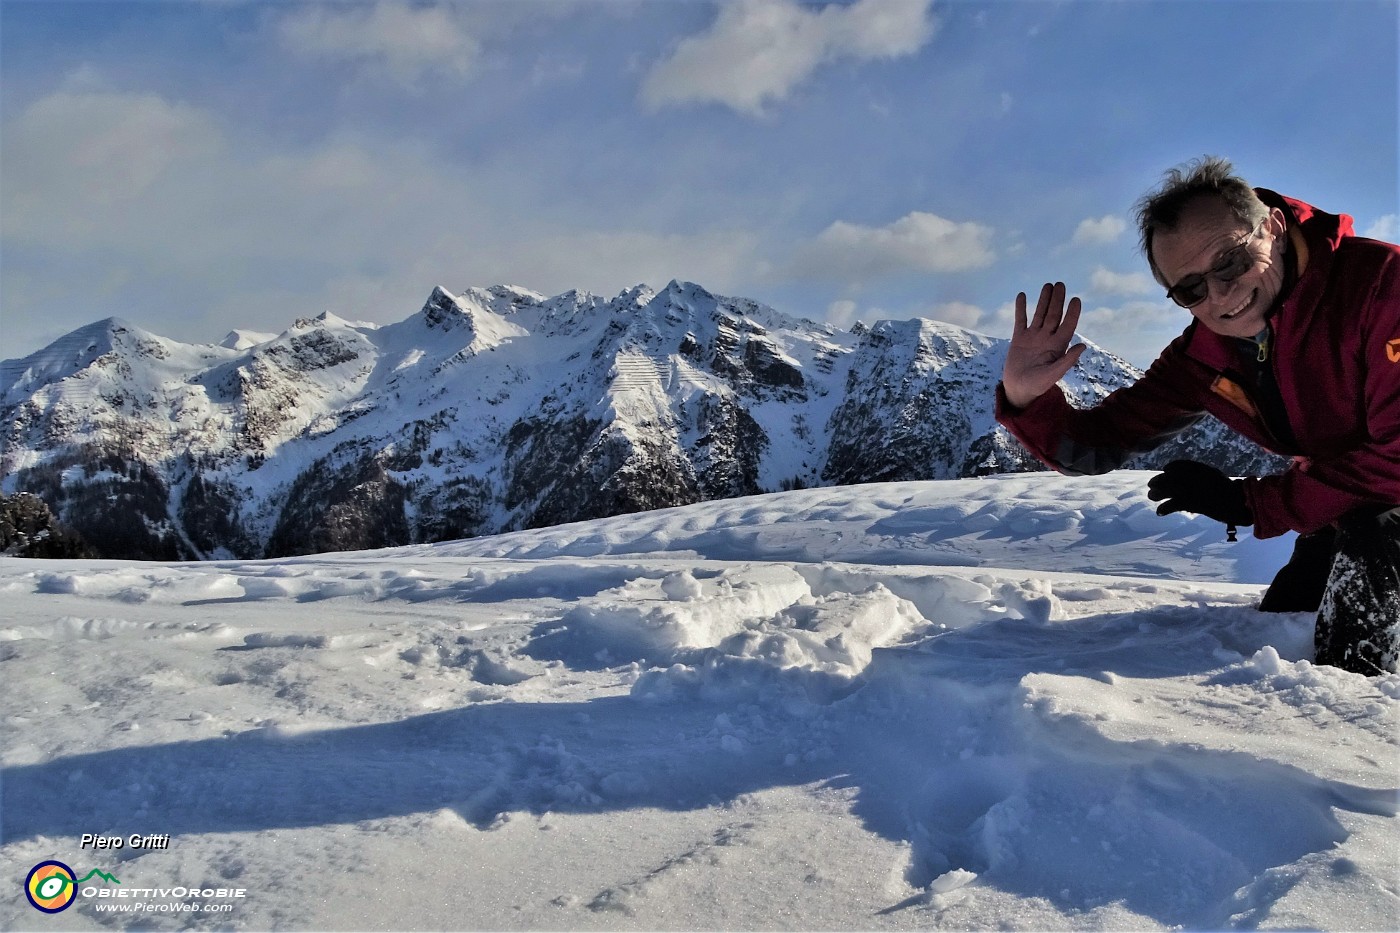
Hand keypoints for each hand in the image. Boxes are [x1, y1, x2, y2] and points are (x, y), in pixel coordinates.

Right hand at [1001, 282, 1086, 408]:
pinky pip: (1020, 320)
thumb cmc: (1038, 386)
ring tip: (1048, 285)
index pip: (1067, 325)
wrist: (1018, 390)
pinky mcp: (1019, 338)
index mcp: (1057, 346)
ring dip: (1044, 300)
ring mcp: (1033, 337)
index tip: (1075, 299)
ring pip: (1039, 314)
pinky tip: (1022, 296)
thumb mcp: (1053, 375)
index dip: (1072, 312)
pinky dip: (1021, 308)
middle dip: (1058, 300)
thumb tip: (1082, 346)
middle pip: (1054, 315)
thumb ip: (1067, 361)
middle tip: (1061, 285)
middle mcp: (1047, 338)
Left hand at [1146, 460, 1252, 525]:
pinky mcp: (1189, 502)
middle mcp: (1191, 476)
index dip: (1169, 468)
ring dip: (1157, 493)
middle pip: (1167, 477)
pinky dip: (1164, 509)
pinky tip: (1159, 512)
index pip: (1178, 465)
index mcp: (1199, 468)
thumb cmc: (1231, 491)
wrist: (1238, 501)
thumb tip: (1187, 480)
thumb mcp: (1214, 477)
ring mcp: (1189, 488)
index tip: (1165, 471)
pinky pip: (1171, 505)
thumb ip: (1201, 476)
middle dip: (1158, 481)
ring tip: (1151, 496)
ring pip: (1165, 489)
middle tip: (1151, 485)